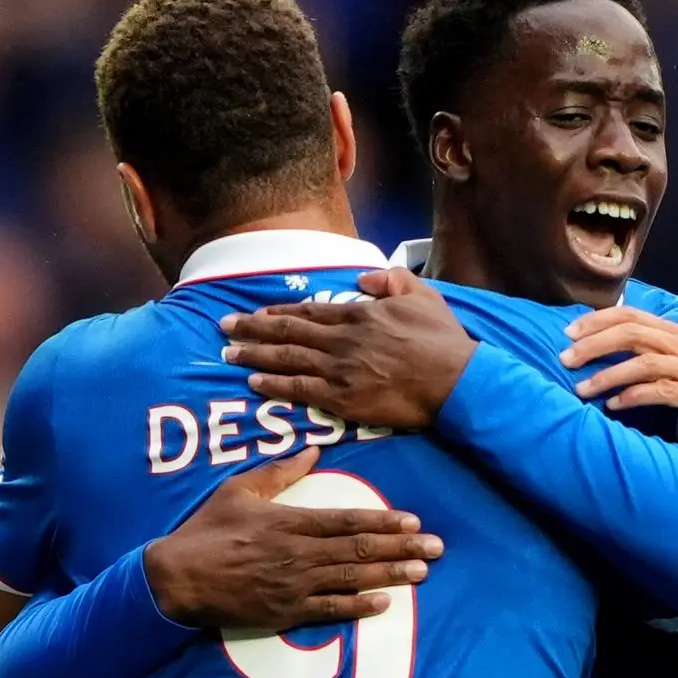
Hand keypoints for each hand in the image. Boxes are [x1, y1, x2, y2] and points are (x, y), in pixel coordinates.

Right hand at [144, 446, 444, 629]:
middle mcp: (299, 553)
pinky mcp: (284, 612)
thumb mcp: (240, 490)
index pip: (347, 519)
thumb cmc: (208, 530)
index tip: (413, 521)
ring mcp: (293, 585)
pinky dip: (357, 606)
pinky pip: (328, 610)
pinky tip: (384, 603)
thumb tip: (315, 448)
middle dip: (401, 548)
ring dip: (390, 574)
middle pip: (359, 548)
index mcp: (291, 521)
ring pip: (351, 577)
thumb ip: (280, 472)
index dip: (384, 520)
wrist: (177, 578)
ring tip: (421, 572)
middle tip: (436, 548)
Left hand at [220, 268, 476, 428]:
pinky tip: (254, 380)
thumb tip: (363, 277)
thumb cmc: (442, 340)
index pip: (309, 311)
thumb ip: (391, 280)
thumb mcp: (422, 295)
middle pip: (287, 331)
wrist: (454, 381)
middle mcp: (341, 339)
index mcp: (359, 314)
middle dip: (252, 328)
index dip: (279, 311)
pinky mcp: (343, 399)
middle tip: (223, 326)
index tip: (256, 311)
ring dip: (253, 353)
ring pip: (286, 358)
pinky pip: (299, 389)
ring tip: (228, 352)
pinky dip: (274, 383)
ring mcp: (339, 369)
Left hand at [560, 307, 677, 442]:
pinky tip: (614, 406)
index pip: (635, 316)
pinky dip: (633, 397)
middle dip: (593, 343)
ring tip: (580, 388)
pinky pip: (662, 392)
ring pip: (642, 362)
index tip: (570, 331)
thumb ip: (675, 358)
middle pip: (632, 332)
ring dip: (606, 374)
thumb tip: (639, 364)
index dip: (599, 320)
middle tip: (563, 357)